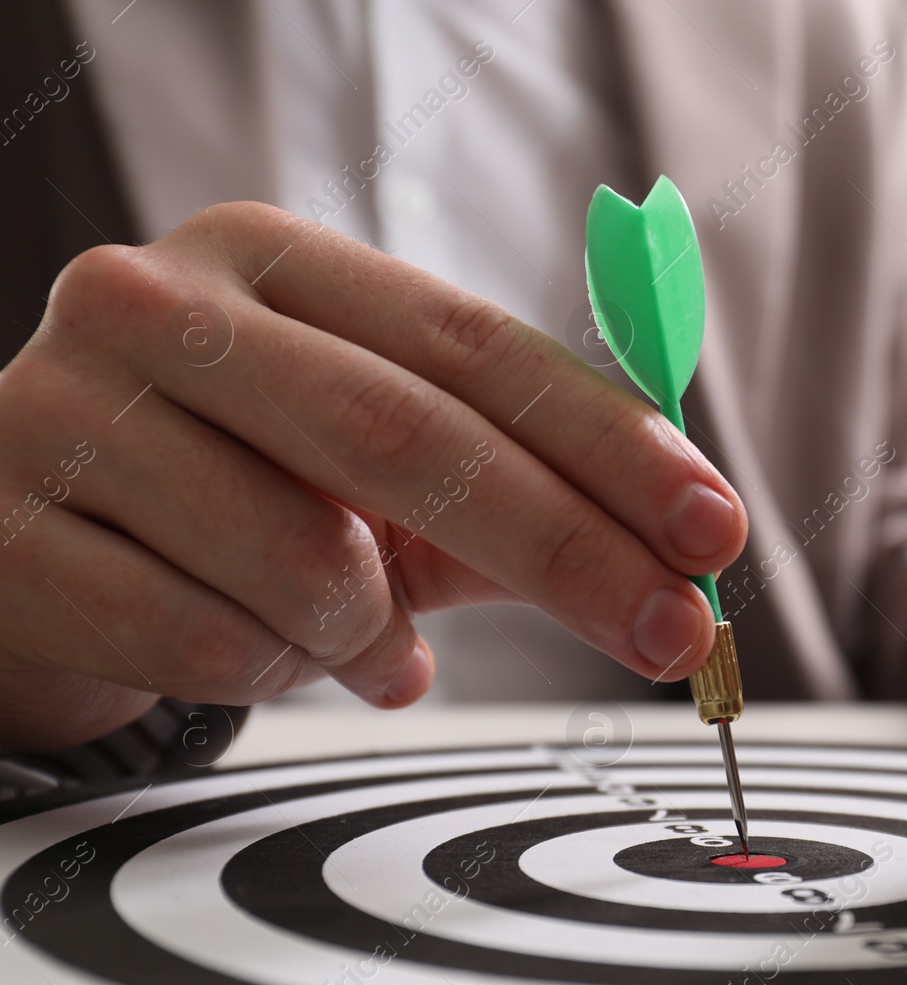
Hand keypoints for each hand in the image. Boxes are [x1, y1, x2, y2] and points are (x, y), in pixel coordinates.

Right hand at [0, 202, 745, 747]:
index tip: (711, 528)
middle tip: (669, 633)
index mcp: (275, 260)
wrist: (25, 533)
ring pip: (306, 564)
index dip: (611, 444)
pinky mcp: (1, 528)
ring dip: (371, 635)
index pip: (479, 347)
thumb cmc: (227, 490)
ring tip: (355, 638)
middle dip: (569, 553)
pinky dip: (270, 676)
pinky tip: (261, 654)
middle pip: (414, 438)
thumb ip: (507, 481)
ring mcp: (65, 410)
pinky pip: (204, 641)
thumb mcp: (365, 465)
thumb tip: (678, 550)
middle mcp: (163, 306)